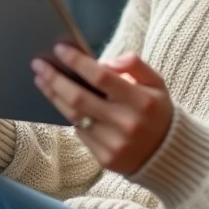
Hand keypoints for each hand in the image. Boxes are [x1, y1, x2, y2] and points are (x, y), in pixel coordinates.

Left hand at [33, 45, 172, 174]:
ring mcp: (114, 143)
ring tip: (41, 80)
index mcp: (141, 101)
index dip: (77, 62)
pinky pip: (79, 133)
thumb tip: (105, 62)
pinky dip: (67, 114)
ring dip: (53, 96)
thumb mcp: (156, 83)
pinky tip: (58, 100)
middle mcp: (126, 123)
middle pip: (79, 97)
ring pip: (74, 116)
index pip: (101, 77)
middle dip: (55, 78)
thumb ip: (134, 65)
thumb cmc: (158, 112)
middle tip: (38, 64)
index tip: (59, 49)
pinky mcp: (105, 159)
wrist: (170, 156)